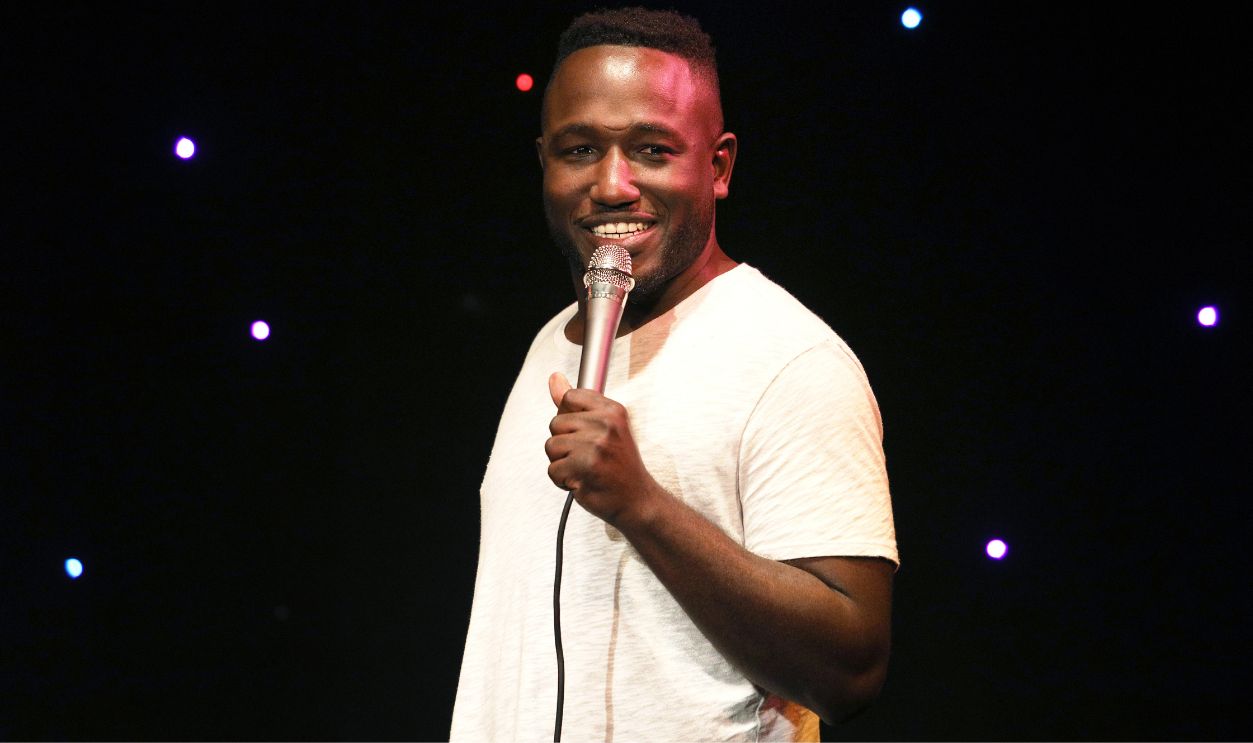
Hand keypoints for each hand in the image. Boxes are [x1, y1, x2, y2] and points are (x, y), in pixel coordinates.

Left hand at [544, 372, 659, 527]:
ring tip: (584, 469)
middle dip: (564, 443)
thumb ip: (576, 405)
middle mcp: (606, 424)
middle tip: (587, 456)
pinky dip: (562, 480)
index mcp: (612, 410)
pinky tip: (582, 481)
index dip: (569, 418)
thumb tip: (554, 378)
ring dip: (562, 463)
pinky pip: (552, 470)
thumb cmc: (619, 465)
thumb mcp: (604, 427)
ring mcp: (596, 445)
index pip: (569, 397)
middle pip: (555, 423)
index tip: (584, 433)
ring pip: (551, 446)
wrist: (637, 500)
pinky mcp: (585, 467)